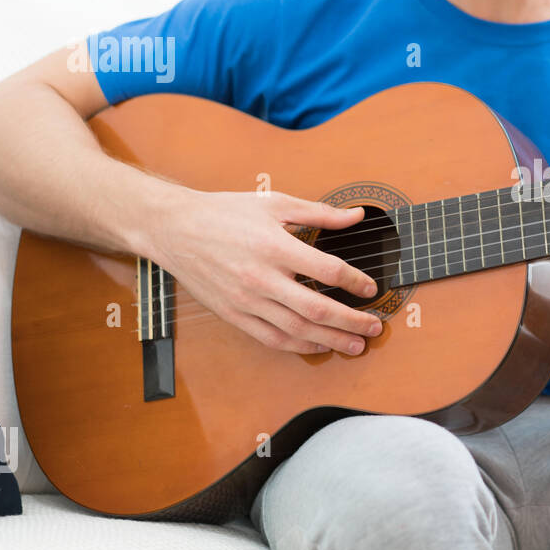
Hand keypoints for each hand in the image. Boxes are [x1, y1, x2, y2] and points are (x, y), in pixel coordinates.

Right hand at [150, 189, 382, 355]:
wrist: (174, 229)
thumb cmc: (225, 213)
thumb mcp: (274, 203)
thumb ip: (320, 213)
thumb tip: (357, 215)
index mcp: (275, 246)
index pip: (327, 270)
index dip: (355, 281)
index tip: (371, 289)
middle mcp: (261, 277)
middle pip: (317, 308)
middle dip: (352, 321)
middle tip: (375, 326)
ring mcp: (246, 300)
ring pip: (297, 329)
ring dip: (331, 340)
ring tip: (356, 344)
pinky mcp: (233, 315)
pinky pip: (271, 338)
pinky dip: (299, 346)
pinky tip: (319, 345)